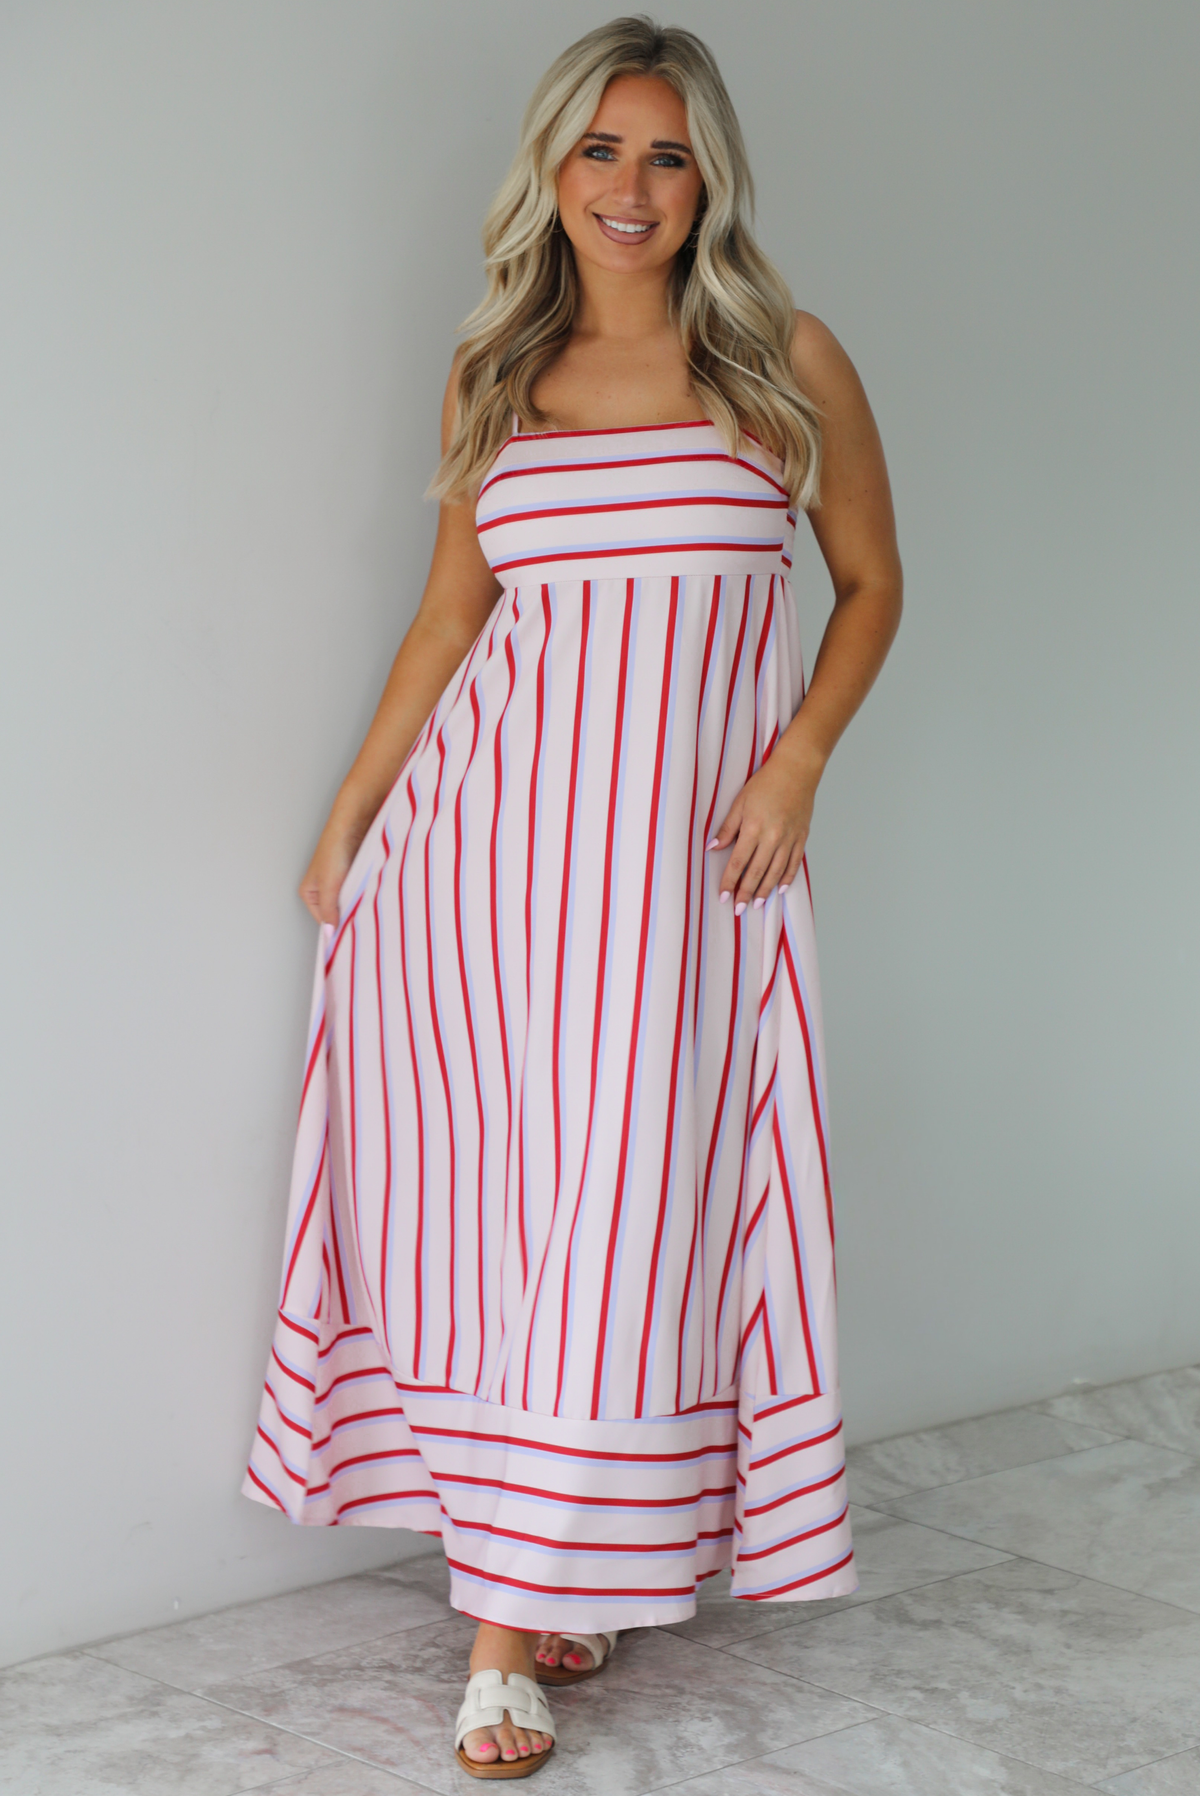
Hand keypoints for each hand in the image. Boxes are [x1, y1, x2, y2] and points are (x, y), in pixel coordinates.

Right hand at [299, 812, 369, 926]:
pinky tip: (372, 894)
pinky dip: (366, 895)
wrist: (355, 822)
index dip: (338, 926)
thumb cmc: (336, 848)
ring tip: (367, 903)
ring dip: (359, 905)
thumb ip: (329, 910)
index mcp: (309, 893)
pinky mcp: (355, 876)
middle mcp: (323, 890)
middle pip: (338, 913)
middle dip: (349, 915)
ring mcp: (340, 883)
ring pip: (351, 903)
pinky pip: (361, 893)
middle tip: (362, 917)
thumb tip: (331, 933)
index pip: (324, 921)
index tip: (352, 932)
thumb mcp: (329, 884)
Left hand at [706, 743, 820, 913]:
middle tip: (738, 909)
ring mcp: (789, 839)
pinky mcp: (801, 837)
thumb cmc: (766, 783)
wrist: (797, 770)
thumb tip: (713, 848)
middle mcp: (773, 837)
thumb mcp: (740, 802)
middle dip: (746, 893)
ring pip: (776, 872)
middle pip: (756, 872)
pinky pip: (794, 863)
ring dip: (765, 890)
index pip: (738, 862)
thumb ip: (728, 828)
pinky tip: (780, 889)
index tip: (723, 896)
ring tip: (757, 904)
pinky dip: (787, 878)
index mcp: (754, 828)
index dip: (730, 881)